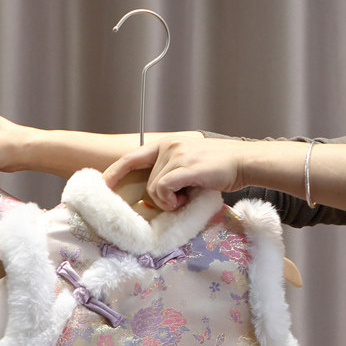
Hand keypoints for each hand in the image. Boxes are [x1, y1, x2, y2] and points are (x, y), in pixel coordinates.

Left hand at [102, 137, 247, 210]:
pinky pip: (162, 189)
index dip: (114, 172)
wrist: (244, 162)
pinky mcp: (184, 167)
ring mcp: (176, 155)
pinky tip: (184, 200)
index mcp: (166, 144)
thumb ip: (170, 173)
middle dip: (160, 198)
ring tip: (187, 196)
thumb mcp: (188, 165)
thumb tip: (152, 195)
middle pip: (147, 182)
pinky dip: (170, 200)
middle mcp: (168, 146)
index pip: (132, 157)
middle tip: (180, 199)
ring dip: (169, 201)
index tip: (102, 185)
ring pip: (154, 189)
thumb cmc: (217, 169)